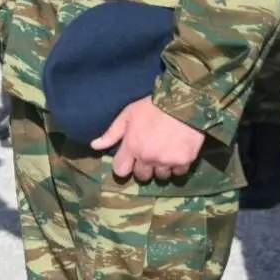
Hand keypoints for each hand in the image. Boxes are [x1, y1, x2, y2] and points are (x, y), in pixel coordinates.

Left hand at [91, 97, 205, 182]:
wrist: (184, 103)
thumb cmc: (152, 107)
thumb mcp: (128, 115)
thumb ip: (112, 133)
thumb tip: (94, 146)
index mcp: (131, 147)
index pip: (120, 170)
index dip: (123, 167)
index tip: (128, 162)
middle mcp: (147, 158)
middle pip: (142, 176)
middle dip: (144, 169)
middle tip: (149, 156)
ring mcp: (166, 161)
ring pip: (161, 176)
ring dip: (161, 168)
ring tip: (164, 155)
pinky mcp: (184, 161)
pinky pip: (178, 172)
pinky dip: (177, 166)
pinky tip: (177, 154)